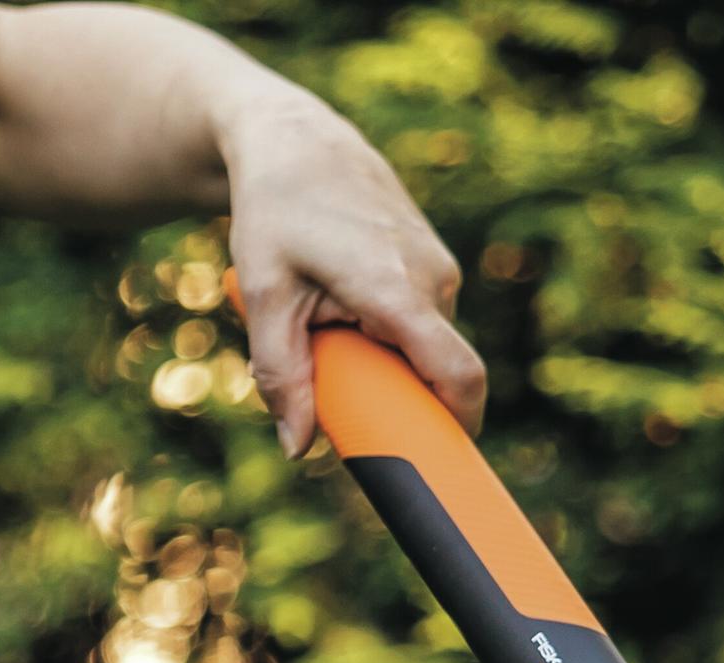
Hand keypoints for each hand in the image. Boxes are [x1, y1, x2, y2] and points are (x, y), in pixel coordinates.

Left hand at [216, 87, 482, 455]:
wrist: (296, 140)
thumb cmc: (275, 212)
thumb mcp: (265, 295)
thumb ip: (281, 374)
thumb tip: (298, 449)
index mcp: (396, 290)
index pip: (458, 375)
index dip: (458, 426)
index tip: (442, 461)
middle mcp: (432, 278)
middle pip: (431, 369)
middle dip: (392, 390)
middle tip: (336, 378)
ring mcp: (438, 266)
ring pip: (421, 342)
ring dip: (380, 351)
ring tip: (324, 313)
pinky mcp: (433, 259)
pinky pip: (418, 317)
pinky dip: (385, 325)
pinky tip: (340, 292)